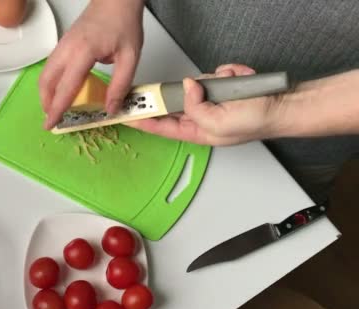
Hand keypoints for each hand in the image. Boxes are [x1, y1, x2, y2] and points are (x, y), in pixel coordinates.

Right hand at [39, 0, 143, 128]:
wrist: (116, 0)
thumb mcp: (130, 56)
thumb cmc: (123, 23)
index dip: (57, 109)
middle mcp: (67, 48)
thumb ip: (121, 84)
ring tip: (55, 109)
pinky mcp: (63, 44)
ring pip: (45, 74)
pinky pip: (51, 66)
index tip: (51, 124)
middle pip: (47, 82)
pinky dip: (51, 82)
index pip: (65, 87)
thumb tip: (111, 108)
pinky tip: (60, 91)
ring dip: (46, 93)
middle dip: (46, 104)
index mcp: (83, 52)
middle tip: (53, 120)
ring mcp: (62, 45)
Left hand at [126, 64, 283, 145]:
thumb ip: (196, 107)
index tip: (124, 116)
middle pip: (174, 103)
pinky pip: (215, 75)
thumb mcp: (218, 123)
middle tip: (155, 88)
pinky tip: (239, 79)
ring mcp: (213, 101)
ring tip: (230, 85)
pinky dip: (227, 74)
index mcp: (197, 132)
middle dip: (175, 94)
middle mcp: (202, 118)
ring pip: (195, 85)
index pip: (162, 127)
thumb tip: (186, 87)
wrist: (286, 106)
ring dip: (212, 82)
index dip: (142, 121)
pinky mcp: (224, 87)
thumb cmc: (257, 122)